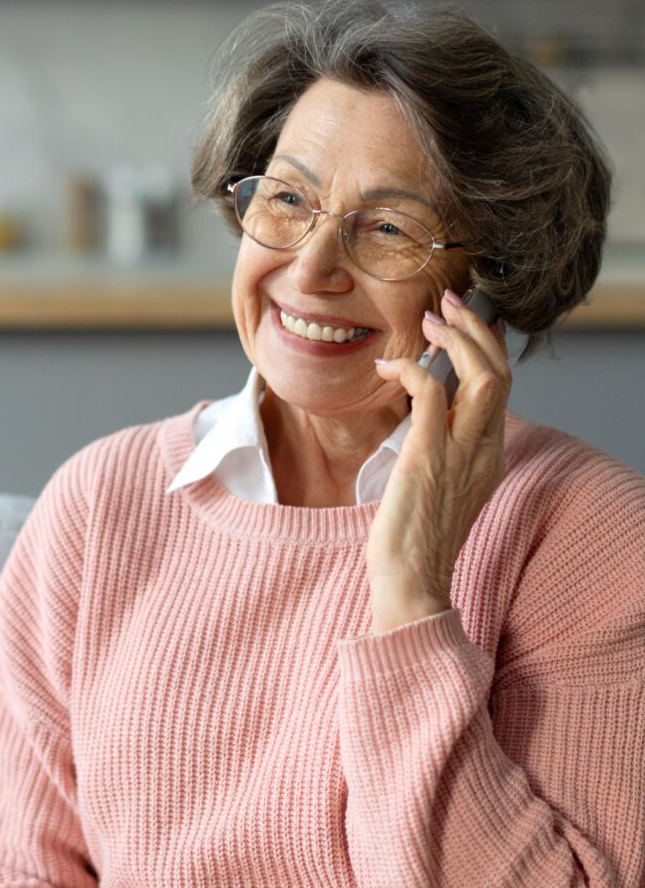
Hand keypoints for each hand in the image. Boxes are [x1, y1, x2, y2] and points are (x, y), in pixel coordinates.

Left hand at [366, 288, 510, 633]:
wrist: (410, 581)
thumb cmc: (413, 540)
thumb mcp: (437, 489)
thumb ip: (441, 453)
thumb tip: (422, 422)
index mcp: (489, 458)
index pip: (502, 391)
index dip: (488, 351)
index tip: (469, 326)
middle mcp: (485, 451)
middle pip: (501, 374)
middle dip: (476, 332)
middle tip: (448, 306)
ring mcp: (461, 452)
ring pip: (482, 376)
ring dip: (456, 340)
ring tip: (429, 320)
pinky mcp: (429, 453)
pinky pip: (431, 392)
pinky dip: (411, 370)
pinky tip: (386, 367)